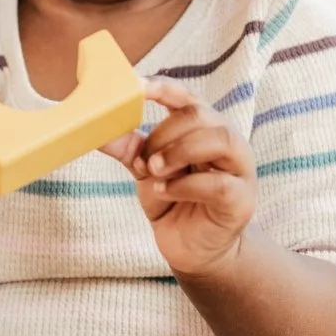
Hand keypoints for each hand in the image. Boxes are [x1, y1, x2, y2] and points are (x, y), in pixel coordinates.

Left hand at [100, 79, 255, 276]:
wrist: (192, 248)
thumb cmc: (173, 201)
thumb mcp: (146, 170)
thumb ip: (129, 147)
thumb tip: (94, 126)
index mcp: (203, 128)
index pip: (186, 97)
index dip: (163, 87)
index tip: (135, 88)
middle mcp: (226, 142)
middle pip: (199, 115)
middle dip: (164, 134)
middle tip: (144, 160)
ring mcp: (239, 170)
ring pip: (218, 140)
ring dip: (178, 152)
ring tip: (154, 171)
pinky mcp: (241, 200)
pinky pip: (218, 184)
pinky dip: (185, 186)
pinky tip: (166, 192)